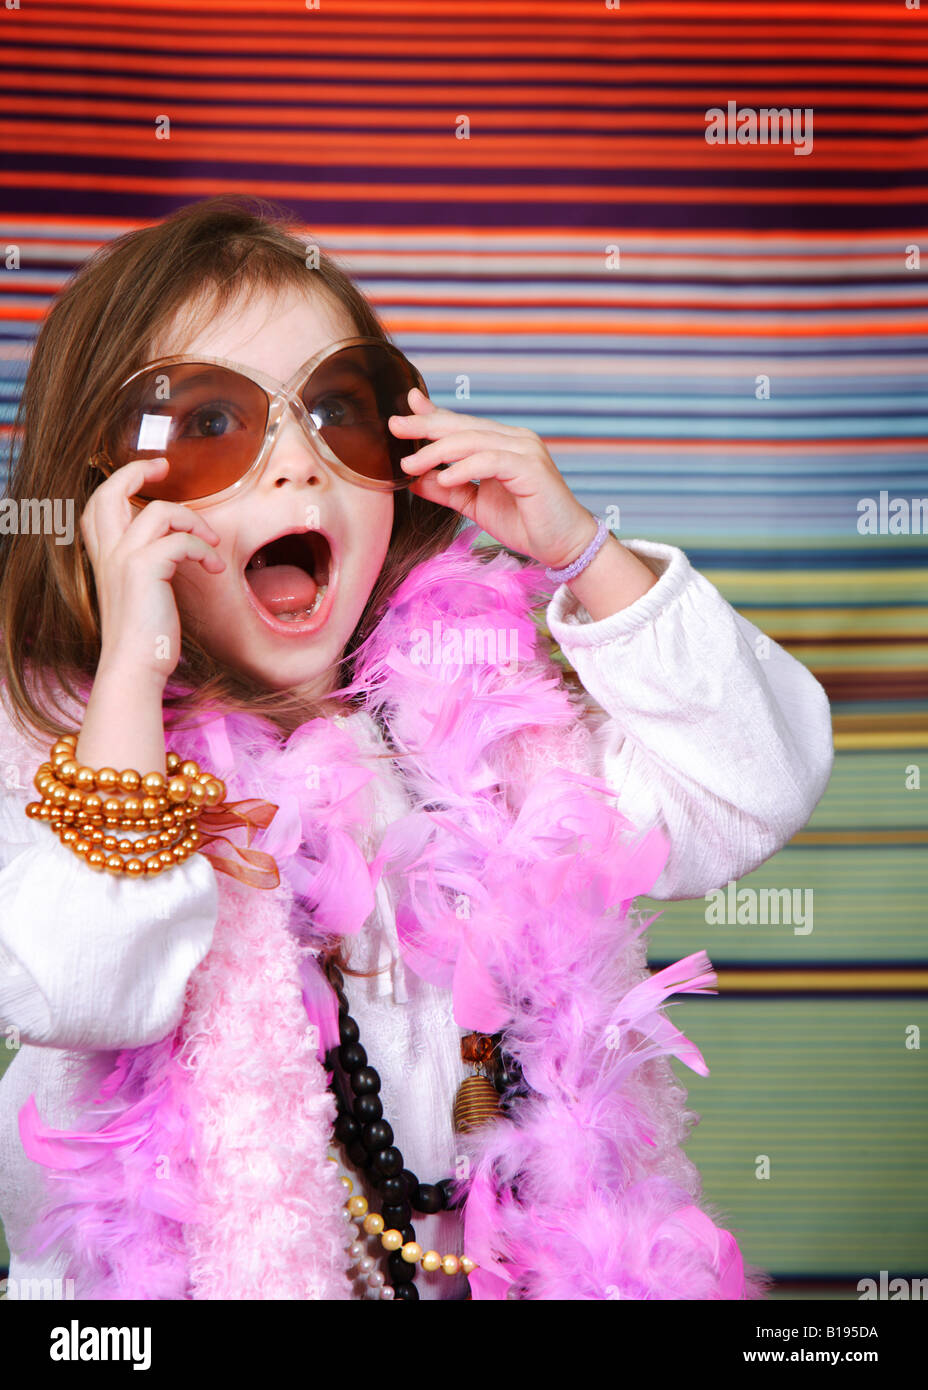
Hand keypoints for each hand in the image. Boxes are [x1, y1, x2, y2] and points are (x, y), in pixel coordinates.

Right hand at [80, 457, 224, 685]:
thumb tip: (176, 545)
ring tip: (211, 546)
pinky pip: (181, 540)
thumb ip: (148, 565)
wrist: (135, 667)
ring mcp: (122, 558)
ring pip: (159, 511)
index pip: (98, 504)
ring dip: (194, 522)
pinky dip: (203, 550)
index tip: (153, 473)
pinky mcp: (144, 569)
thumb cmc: (146, 638)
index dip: (122, 481)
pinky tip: (212, 567)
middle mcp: (107, 553)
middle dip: (138, 470)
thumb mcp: (141, 593)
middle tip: (165, 467)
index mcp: (103, 557)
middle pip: (109, 491)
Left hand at [390, 389, 598, 570]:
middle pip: (463, 426)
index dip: (432, 415)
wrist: (564, 546)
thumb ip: (448, 489)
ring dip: (437, 451)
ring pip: (473, 440)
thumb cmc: (525, 523)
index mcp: (503, 443)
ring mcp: (525, 451)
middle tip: (395, 427)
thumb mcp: (476, 505)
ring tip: (411, 465)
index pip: (461, 424)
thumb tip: (415, 479)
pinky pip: (490, 461)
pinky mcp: (531, 469)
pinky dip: (464, 468)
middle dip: (426, 426)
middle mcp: (515, 440)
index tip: (404, 410)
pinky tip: (443, 478)